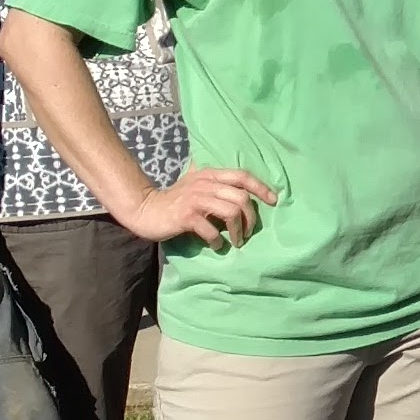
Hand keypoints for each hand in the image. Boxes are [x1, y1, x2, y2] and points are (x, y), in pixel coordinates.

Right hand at [117, 167, 273, 252]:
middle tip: (248, 233)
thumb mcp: (195, 183)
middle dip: (251, 218)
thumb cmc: (174, 199)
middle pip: (241, 198)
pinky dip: (218, 240)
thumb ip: (214, 182)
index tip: (274, 201)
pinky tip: (217, 245)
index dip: (261, 187)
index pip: (242, 175)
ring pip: (230, 213)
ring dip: (238, 231)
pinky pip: (211, 230)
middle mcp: (205, 184)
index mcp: (210, 175)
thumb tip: (241, 187)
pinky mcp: (186, 217)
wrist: (145, 210)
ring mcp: (195, 200)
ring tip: (237, 241)